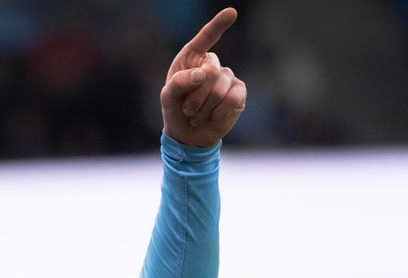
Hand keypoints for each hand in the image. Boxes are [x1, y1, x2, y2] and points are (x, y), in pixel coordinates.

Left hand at [161, 7, 246, 146]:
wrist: (189, 134)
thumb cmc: (176, 110)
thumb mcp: (168, 98)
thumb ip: (179, 83)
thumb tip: (203, 73)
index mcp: (192, 59)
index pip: (205, 39)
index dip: (218, 25)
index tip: (232, 12)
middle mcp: (212, 64)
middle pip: (210, 72)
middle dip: (196, 96)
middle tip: (187, 109)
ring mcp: (228, 77)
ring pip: (220, 87)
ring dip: (204, 107)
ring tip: (197, 115)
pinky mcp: (239, 92)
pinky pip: (232, 98)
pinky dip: (218, 112)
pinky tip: (212, 117)